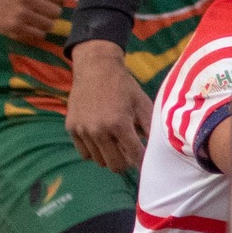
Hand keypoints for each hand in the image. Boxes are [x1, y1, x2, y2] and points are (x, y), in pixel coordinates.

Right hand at [0, 0, 75, 42]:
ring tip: (36, 20)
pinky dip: (37, 33)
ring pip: (49, 25)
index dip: (60, 0)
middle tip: (42, 12)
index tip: (52, 1)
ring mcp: (21, 13)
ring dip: (45, 25)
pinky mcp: (16, 27)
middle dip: (52, 14)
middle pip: (57, 12)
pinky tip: (30, 27)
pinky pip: (39, 35)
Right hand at [66, 40, 152, 170]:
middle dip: (126, 162)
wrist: (96, 67)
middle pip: (116, 166)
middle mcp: (98, 130)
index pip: (135, 157)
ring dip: (110, 156)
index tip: (147, 165)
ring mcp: (82, 130)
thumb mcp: (143, 105)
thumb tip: (160, 153)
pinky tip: (102, 139)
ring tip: (116, 142)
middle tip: (130, 151)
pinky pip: (84, 153)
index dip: (143, 163)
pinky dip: (94, 151)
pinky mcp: (71, 128)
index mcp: (119, 124)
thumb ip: (151, 130)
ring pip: (99, 161)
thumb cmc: (124, 87)